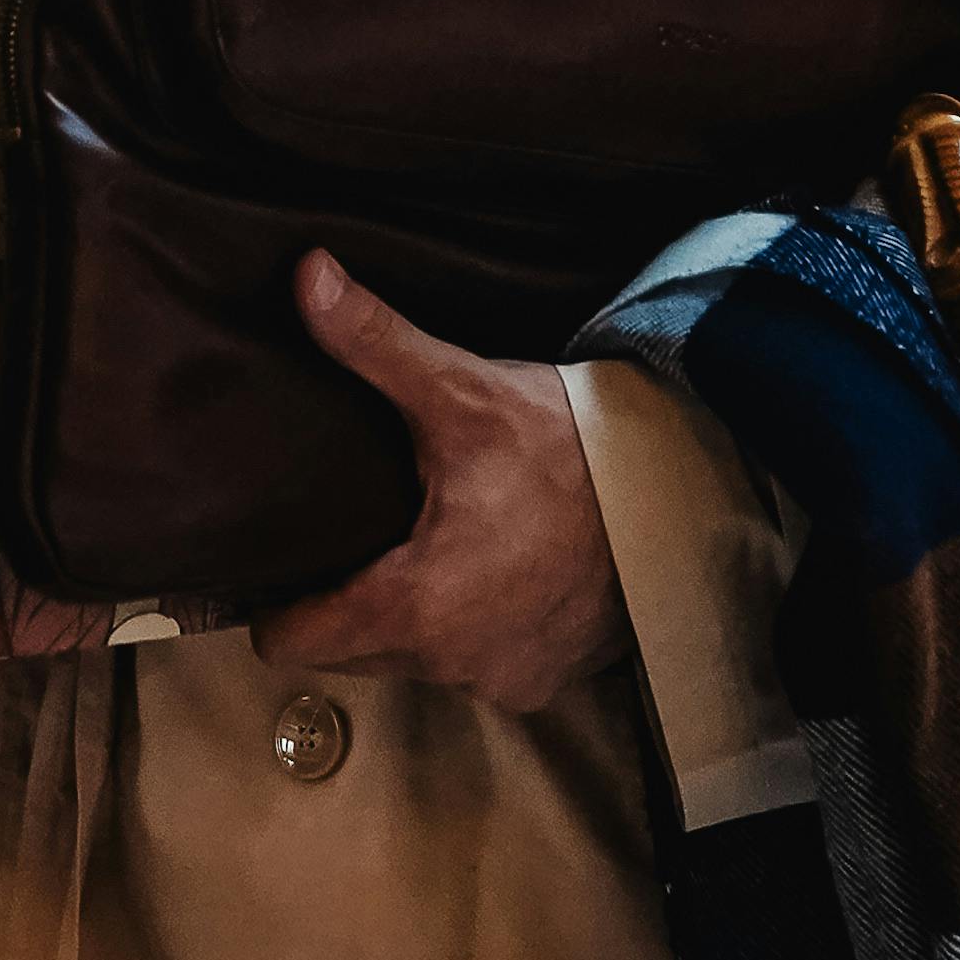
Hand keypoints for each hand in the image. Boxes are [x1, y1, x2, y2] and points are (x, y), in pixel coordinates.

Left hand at [251, 253, 629, 710]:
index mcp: (412, 607)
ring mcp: (502, 681)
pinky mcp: (547, 683)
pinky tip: (488, 572)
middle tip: (352, 538)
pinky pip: (478, 667)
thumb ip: (373, 342)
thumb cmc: (568, 450)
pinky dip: (475, 631)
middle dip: (345, 604)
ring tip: (421, 546)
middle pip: (353, 651)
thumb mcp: (463, 391)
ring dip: (413, 617)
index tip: (280, 566)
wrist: (681, 495)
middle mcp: (451, 663)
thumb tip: (307, 276)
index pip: (296, 642)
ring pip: (416, 661)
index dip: (277, 607)